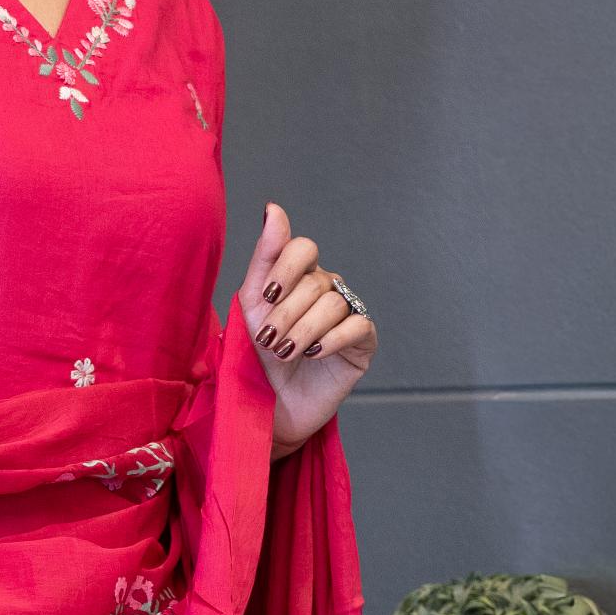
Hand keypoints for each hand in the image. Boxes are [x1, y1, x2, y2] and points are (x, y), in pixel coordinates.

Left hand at [237, 201, 376, 454]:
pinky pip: (357, 326)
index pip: (303, 248)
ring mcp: (348, 314)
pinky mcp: (363, 342)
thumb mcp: (252, 304)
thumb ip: (264, 257)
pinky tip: (314, 355)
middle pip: (315, 282)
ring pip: (333, 304)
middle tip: (267, 342)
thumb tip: (273, 208)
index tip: (267, 295)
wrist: (269, 406)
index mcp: (299, 276)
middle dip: (286, 313)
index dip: (286, 266)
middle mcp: (327, 289)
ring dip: (303, 331)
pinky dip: (332, 340)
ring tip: (285, 354)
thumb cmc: (257, 355)